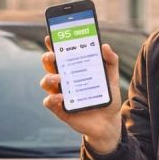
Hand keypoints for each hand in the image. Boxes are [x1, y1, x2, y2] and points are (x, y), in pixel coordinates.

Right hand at [40, 37, 122, 152]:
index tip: (52, 37)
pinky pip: (49, 102)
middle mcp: (63, 80)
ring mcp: (60, 94)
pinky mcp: (60, 109)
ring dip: (48, 78)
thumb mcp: (112, 78)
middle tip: (53, 56)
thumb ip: (111, 61)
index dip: (54, 45)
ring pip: (45, 83)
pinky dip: (52, 99)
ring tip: (58, 78)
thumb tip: (105, 46)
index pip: (61, 54)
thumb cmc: (107, 98)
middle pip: (49, 66)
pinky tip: (60, 97)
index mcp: (73, 69)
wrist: (109, 122)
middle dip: (47, 58)